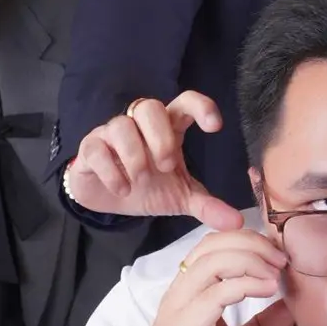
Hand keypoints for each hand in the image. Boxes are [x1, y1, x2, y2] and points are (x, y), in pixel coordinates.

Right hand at [65, 92, 242, 229]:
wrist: (110, 199)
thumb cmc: (149, 187)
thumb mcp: (181, 197)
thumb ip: (207, 206)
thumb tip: (237, 223)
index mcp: (168, 127)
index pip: (185, 102)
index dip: (200, 106)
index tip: (215, 126)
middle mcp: (139, 124)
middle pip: (149, 106)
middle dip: (160, 137)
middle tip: (167, 167)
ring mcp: (111, 133)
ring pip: (120, 126)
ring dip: (134, 156)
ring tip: (140, 181)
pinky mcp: (89, 148)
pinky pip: (97, 149)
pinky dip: (111, 171)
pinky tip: (122, 189)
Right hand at [118, 231, 294, 325]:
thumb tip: (291, 306)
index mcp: (190, 291)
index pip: (215, 244)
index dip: (249, 240)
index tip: (279, 255)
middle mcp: (181, 292)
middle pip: (214, 243)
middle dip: (253, 242)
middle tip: (283, 258)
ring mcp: (180, 307)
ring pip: (212, 260)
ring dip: (251, 259)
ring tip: (278, 272)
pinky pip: (215, 292)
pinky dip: (245, 284)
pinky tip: (268, 290)